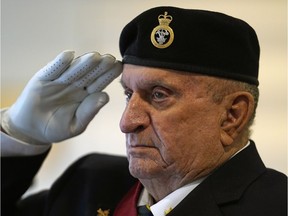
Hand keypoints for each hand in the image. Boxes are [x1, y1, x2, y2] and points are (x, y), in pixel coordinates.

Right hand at [2, 51, 121, 143]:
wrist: (32, 130)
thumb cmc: (57, 128)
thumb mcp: (75, 125)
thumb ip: (89, 112)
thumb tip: (105, 96)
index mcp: (86, 95)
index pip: (99, 83)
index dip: (108, 75)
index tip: (119, 67)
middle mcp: (75, 85)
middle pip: (89, 73)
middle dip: (100, 66)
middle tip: (110, 58)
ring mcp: (60, 80)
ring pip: (73, 70)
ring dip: (83, 63)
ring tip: (95, 56)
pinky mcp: (43, 78)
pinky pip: (53, 69)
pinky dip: (59, 63)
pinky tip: (69, 55)